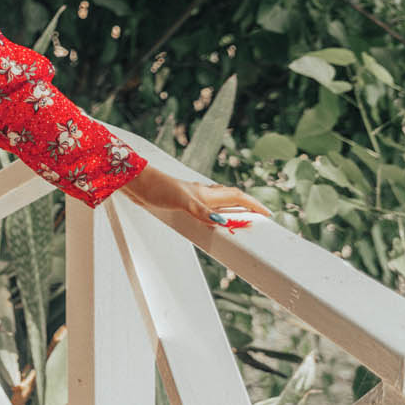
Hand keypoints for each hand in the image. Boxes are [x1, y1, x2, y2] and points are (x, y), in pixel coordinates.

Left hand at [120, 163, 272, 231]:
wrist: (135, 182)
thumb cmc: (158, 188)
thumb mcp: (183, 201)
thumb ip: (202, 212)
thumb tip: (223, 223)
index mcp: (207, 192)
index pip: (237, 196)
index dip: (253, 204)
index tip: (268, 214)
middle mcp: (202, 193)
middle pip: (230, 198)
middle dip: (246, 205)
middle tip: (258, 216)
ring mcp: (191, 197)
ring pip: (217, 202)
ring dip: (230, 208)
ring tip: (239, 217)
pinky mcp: (179, 202)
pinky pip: (203, 209)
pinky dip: (211, 214)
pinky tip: (207, 218)